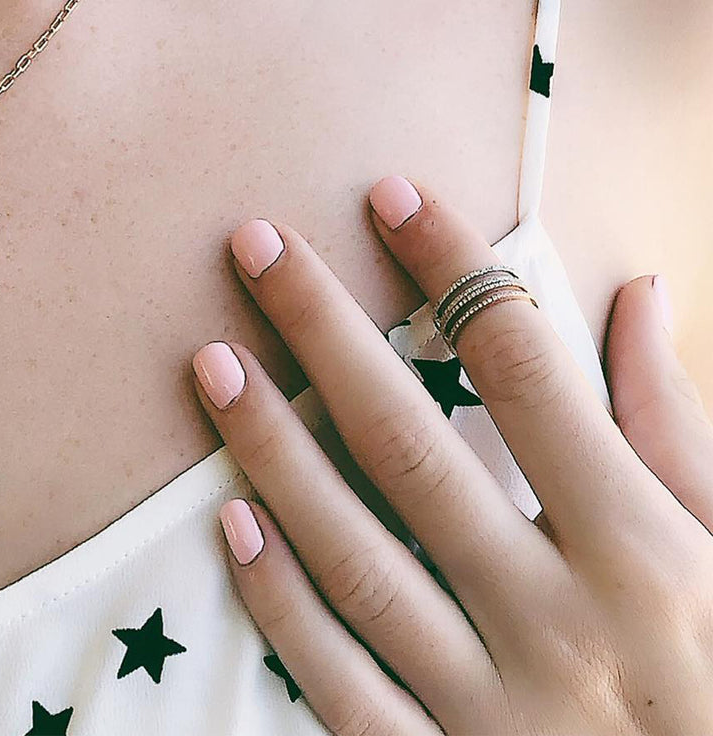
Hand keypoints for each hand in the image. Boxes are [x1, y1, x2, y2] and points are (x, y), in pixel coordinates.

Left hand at [192, 175, 712, 734]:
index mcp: (644, 553)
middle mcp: (559, 625)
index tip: (391, 195)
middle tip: (254, 245)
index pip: (527, 374)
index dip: (455, 272)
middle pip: (412, 448)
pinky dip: (282, 607)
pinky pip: (342, 690)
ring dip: (274, 453)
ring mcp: (493, 712)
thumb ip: (676, 426)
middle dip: (326, 334)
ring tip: (212, 360)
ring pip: (356, 561)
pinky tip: (232, 524)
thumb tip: (636, 293)